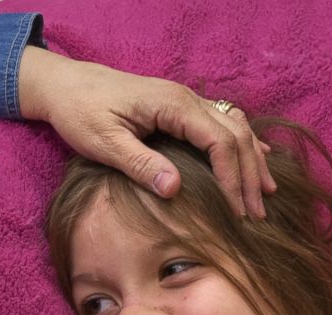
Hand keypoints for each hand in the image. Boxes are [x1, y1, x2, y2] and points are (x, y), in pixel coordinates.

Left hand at [18, 46, 275, 218]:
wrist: (67, 85)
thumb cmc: (80, 112)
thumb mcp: (103, 142)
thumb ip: (139, 163)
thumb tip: (175, 189)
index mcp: (172, 106)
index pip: (219, 142)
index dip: (232, 178)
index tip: (237, 211)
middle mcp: (187, 99)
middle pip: (235, 136)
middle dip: (249, 175)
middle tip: (257, 214)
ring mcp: (185, 101)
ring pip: (234, 128)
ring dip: (252, 160)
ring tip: (264, 193)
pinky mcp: (179, 108)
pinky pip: (221, 122)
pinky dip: (241, 143)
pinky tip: (256, 158)